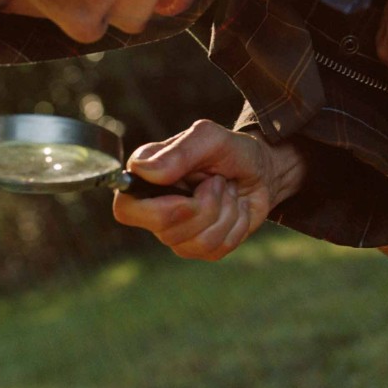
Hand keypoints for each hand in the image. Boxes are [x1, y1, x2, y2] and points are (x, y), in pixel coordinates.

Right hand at [112, 120, 305, 260]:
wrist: (261, 171)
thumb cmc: (230, 151)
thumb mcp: (210, 138)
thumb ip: (179, 152)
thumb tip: (143, 170)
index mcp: (145, 180)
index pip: (126, 210)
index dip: (158, 209)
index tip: (189, 188)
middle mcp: (154, 211)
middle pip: (168, 231)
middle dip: (206, 205)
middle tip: (217, 181)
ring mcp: (177, 233)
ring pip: (198, 243)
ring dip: (226, 212)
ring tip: (228, 191)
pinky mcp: (200, 248)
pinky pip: (218, 249)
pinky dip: (237, 225)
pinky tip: (236, 208)